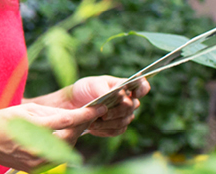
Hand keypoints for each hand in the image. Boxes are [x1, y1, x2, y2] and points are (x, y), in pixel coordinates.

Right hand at [0, 103, 104, 170]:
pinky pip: (57, 156)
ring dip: (73, 136)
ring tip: (75, 124)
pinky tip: (62, 136)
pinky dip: (62, 146)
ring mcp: (38, 161)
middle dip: (81, 125)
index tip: (99, 107)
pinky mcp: (37, 169)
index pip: (68, 120)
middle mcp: (38, 148)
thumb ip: (50, 112)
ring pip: (66, 148)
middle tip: (88, 115)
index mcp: (35, 129)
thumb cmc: (2, 122)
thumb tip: (72, 114)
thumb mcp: (25, 110)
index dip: (86, 114)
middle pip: (71, 136)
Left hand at [28, 76, 147, 137]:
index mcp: (124, 86)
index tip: (135, 93)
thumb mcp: (91, 84)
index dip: (142, 89)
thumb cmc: (84, 90)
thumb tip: (117, 94)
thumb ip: (104, 88)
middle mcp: (128, 100)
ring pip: (124, 120)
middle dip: (116, 110)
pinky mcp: (117, 127)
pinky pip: (117, 130)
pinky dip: (105, 129)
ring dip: (109, 122)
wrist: (72, 105)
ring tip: (93, 121)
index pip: (141, 85)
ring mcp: (124, 115)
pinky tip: (94, 127)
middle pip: (132, 106)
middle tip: (102, 113)